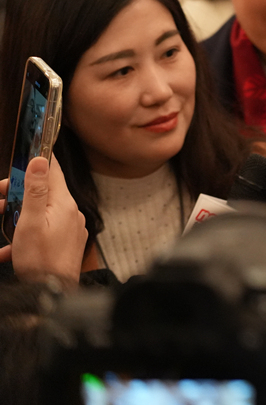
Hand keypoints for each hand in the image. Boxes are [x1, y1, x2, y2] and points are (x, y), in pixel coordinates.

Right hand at [5, 156, 87, 284]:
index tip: (23, 159)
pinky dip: (27, 235)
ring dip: (20, 215)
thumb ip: (35, 191)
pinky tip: (6, 250)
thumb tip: (40, 160)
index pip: (53, 173)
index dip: (37, 163)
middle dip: (19, 193)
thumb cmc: (39, 260)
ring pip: (42, 213)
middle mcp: (71, 214)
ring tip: (1, 220)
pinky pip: (45, 231)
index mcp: (64, 205)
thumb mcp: (30, 222)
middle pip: (45, 193)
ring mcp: (70, 229)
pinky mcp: (66, 243)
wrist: (53, 293)